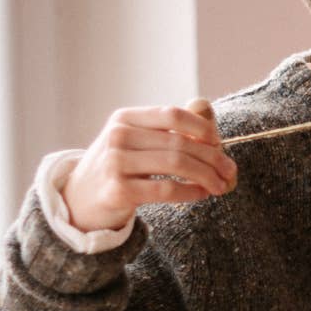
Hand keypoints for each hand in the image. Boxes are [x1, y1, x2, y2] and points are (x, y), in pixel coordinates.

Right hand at [60, 98, 235, 231]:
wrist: (80, 199)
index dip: (201, 127)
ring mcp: (115, 162)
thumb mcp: (137, 141)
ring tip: (220, 185)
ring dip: (206, 176)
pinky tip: (201, 194)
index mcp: (125, 118)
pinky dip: (190, 192)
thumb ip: (169, 128)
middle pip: (179, 141)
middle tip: (230, 170)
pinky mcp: (118, 190)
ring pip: (175, 164)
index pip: (172, 114)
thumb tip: (207, 111)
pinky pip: (165, 189)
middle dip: (212, 157)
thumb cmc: (119, 167)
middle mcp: (118, 136)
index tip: (219, 143)